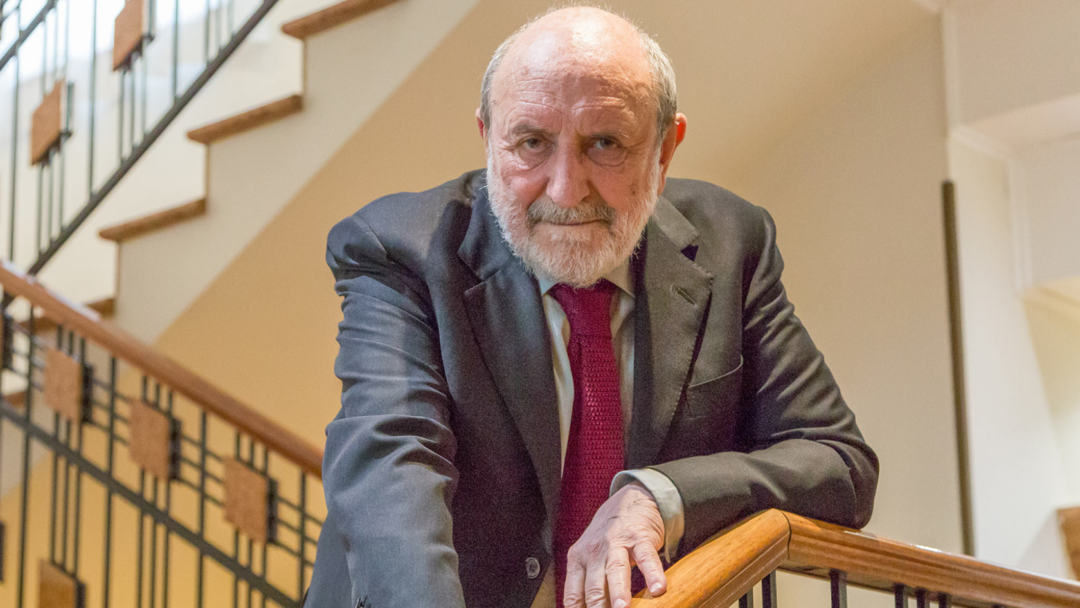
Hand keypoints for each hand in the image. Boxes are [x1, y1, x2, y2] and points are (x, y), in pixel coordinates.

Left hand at [562, 482, 666, 607]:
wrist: (629, 501)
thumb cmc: (607, 537)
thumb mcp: (590, 556)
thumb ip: (588, 584)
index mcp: (578, 559)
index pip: (574, 594)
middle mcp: (594, 551)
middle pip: (593, 586)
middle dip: (597, 607)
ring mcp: (617, 543)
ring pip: (616, 570)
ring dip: (619, 592)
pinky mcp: (640, 537)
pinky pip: (647, 557)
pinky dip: (653, 573)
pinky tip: (658, 588)